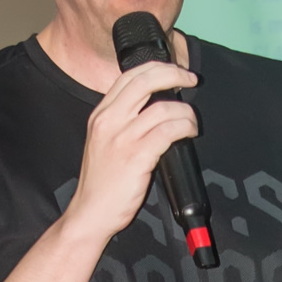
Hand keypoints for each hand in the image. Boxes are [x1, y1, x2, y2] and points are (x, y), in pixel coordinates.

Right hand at [67, 61, 198, 243]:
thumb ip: (122, 122)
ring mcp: (122, 138)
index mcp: (101, 115)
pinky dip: (184, 128)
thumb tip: (154, 108)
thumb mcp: (103, 142)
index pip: (129, 76)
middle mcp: (109, 121)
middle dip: (174, 74)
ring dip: (185, 111)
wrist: (90, 212)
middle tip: (190, 79)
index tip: (175, 72)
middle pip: (145, 81)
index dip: (157, 68)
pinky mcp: (136, 157)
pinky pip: (168, 132)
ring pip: (163, 108)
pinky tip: (188, 134)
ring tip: (191, 122)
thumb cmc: (101, 183)